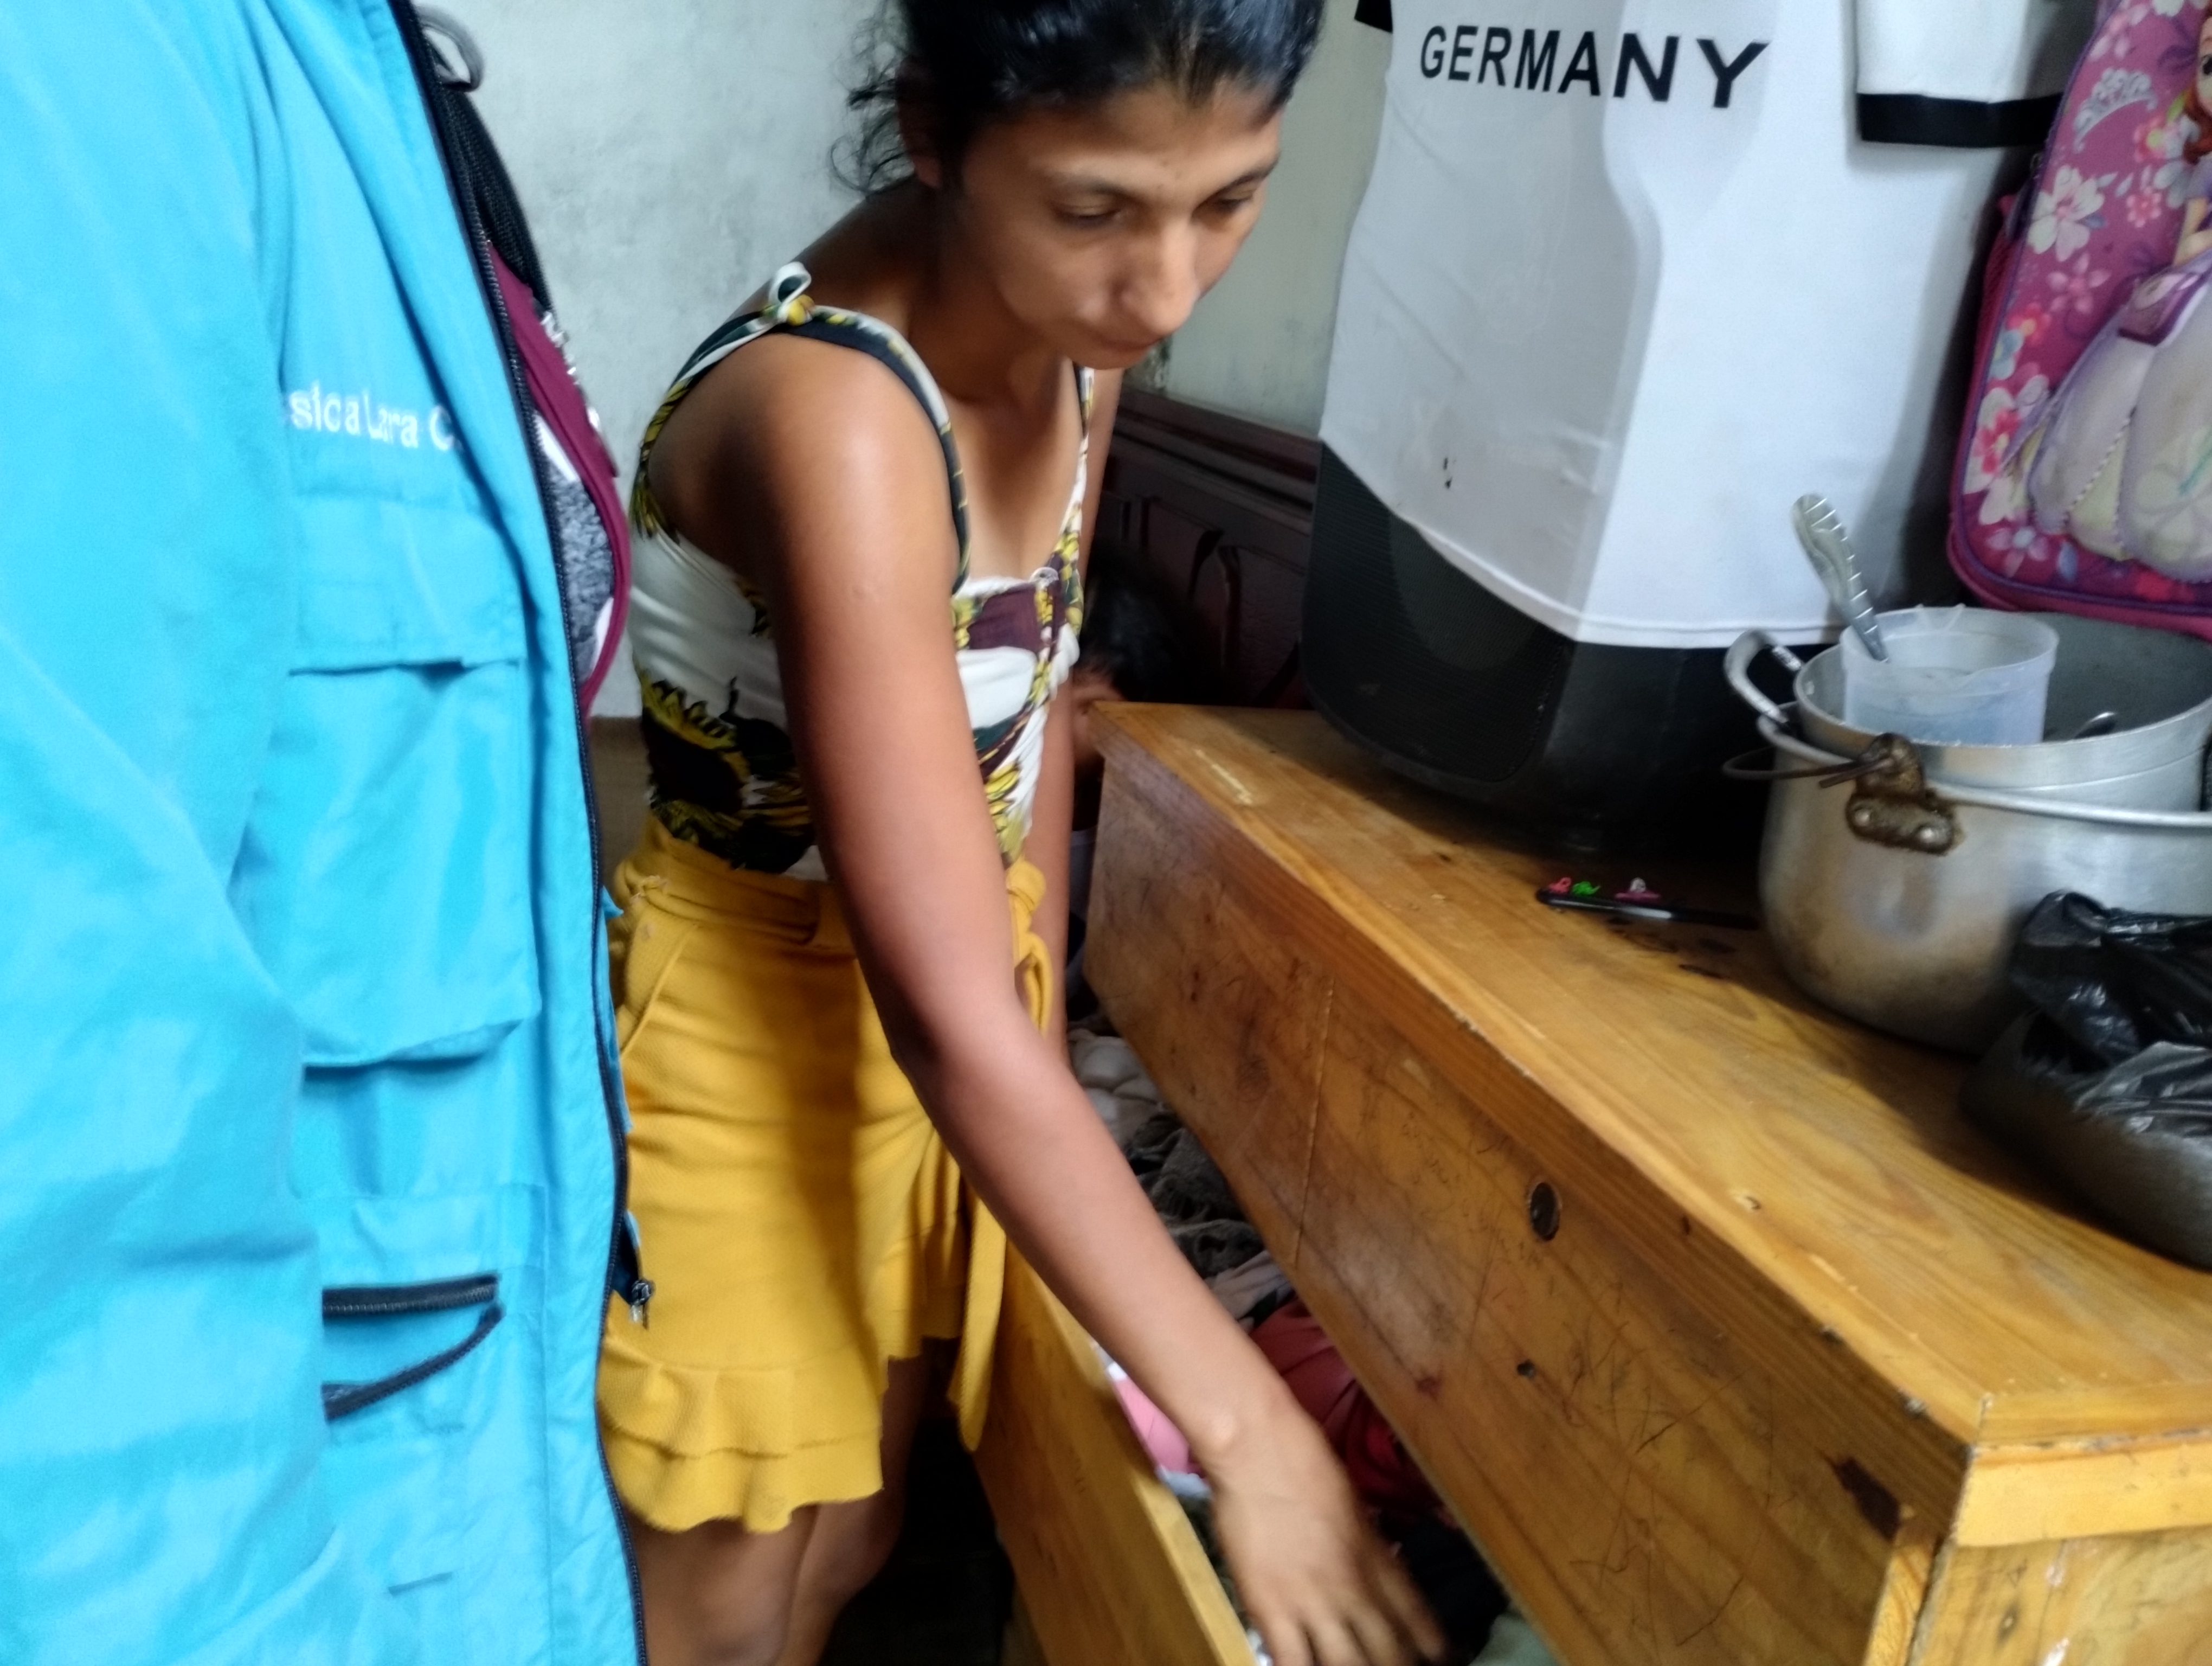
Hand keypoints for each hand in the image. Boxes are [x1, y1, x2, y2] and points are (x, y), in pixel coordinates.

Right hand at [1200, 1387, 1446, 1665]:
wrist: (1261, 1448)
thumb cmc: (1306, 1463)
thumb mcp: (1355, 1508)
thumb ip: (1370, 1548)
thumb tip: (1377, 1575)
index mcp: (1380, 1560)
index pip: (1421, 1621)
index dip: (1437, 1651)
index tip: (1444, 1662)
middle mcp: (1356, 1589)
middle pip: (1391, 1655)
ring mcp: (1314, 1602)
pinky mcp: (1271, 1610)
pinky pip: (1294, 1663)